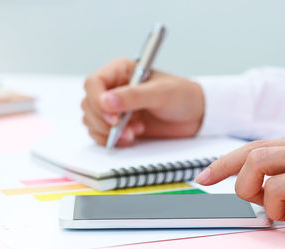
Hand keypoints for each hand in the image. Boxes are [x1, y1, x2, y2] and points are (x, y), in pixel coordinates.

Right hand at [81, 58, 204, 145]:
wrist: (195, 115)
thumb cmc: (182, 96)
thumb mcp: (160, 93)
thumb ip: (133, 96)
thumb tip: (105, 101)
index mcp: (121, 71)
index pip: (93, 83)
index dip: (97, 101)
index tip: (112, 117)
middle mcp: (114, 88)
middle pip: (88, 104)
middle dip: (103, 121)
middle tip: (125, 128)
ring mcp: (115, 108)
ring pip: (92, 121)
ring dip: (108, 132)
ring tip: (133, 133)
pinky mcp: (120, 125)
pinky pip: (101, 134)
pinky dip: (111, 140)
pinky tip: (131, 138)